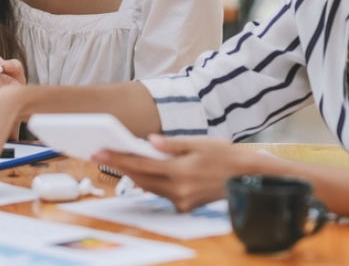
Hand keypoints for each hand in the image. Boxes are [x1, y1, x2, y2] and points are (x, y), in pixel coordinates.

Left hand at [92, 135, 261, 211]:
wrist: (248, 178)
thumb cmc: (226, 155)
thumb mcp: (200, 143)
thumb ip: (172, 144)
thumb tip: (148, 141)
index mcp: (180, 171)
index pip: (140, 165)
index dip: (117, 159)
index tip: (100, 152)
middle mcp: (178, 190)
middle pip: (140, 178)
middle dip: (120, 166)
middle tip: (101, 153)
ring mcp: (182, 201)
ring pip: (149, 187)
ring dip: (134, 174)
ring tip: (117, 159)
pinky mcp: (186, 206)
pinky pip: (162, 192)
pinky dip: (151, 180)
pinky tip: (144, 170)